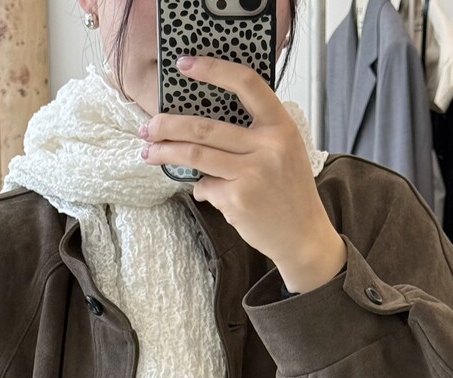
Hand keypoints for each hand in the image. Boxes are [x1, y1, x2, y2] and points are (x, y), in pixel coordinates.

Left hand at [137, 52, 344, 289]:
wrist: (303, 236)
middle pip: (204, 127)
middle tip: (148, 127)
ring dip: (166, 153)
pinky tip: (205, 192)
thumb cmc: (289, 192)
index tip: (184, 65)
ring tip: (148, 153)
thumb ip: (254, 134)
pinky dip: (201, 189)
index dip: (213, 69)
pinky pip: (205, 187)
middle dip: (168, 126)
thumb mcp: (284, 151)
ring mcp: (252, 173)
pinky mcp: (238, 199)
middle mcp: (268, 146)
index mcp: (281, 126)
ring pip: (195, 155)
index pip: (246, 83)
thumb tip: (203, 128)